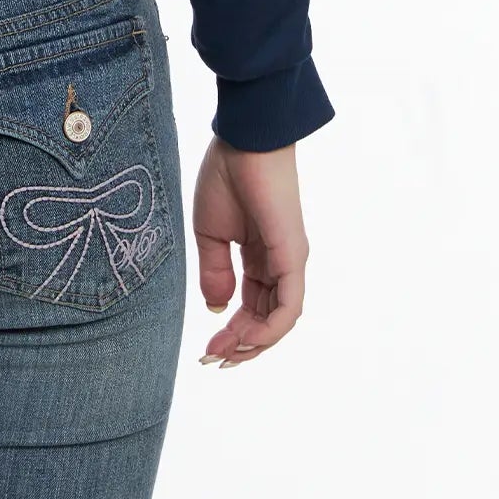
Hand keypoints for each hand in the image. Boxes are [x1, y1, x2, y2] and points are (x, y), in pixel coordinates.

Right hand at [192, 136, 307, 367]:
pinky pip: (289, 305)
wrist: (244, 139)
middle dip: (240, 343)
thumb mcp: (210, 232)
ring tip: (225, 354)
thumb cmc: (226, 175)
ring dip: (253, 343)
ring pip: (279, 319)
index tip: (206, 347)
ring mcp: (289, 261)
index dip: (230, 330)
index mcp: (259, 256)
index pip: (250, 305)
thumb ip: (215, 272)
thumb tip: (217, 310)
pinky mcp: (292, 256)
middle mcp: (279, 263)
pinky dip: (270, 329)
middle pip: (265, 317)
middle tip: (212, 358)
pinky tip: (246, 339)